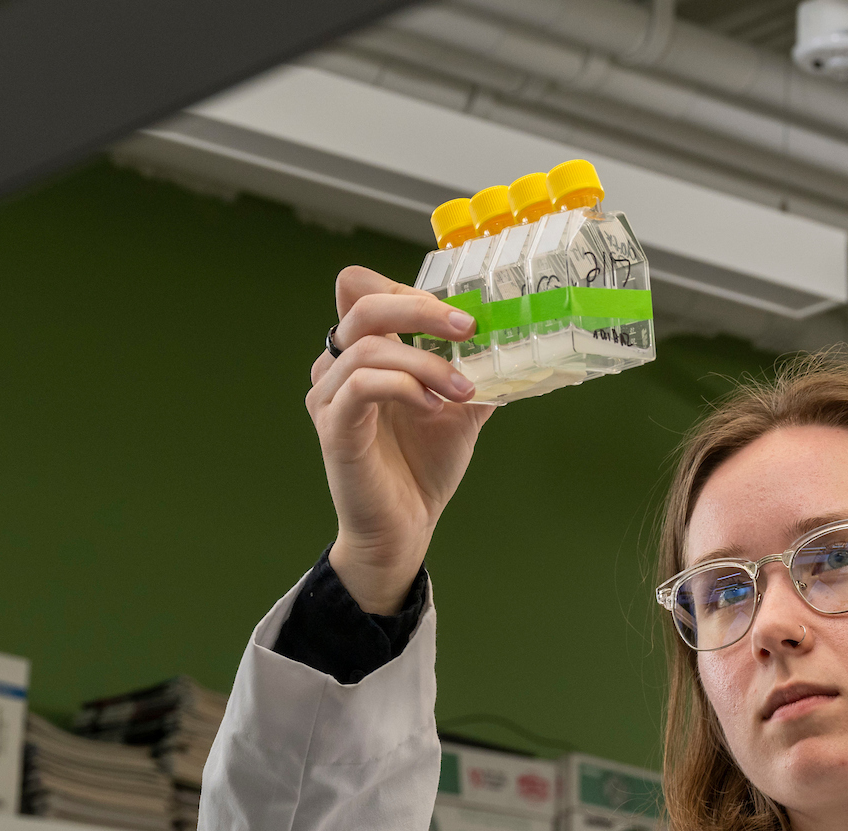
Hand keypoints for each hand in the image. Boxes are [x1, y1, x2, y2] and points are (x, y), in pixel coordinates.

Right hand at [307, 266, 491, 612]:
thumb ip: (476, 371)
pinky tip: (433, 408)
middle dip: (422, 308)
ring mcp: (329, 394)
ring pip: (369, 345)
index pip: (363, 288)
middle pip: (361, 299)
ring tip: (464, 391)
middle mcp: (336, 365)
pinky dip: (405, 387)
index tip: (461, 313)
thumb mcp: (460, 409)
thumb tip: (517, 341)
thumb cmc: (423, 467)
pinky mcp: (333, 426)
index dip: (407, 288)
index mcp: (362, 352)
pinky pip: (362, 385)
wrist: (405, 526)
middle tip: (468, 328)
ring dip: (427, 362)